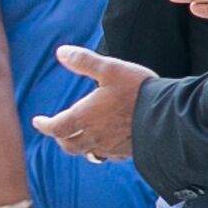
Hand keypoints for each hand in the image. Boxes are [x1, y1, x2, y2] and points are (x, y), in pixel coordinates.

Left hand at [33, 44, 152, 160]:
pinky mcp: (129, 152)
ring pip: (89, 152)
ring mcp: (112, 147)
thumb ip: (84, 61)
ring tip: (79, 139)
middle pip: (70, 145)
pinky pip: (110, 156)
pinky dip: (102, 151)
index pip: (56, 127)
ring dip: (80, 146)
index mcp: (85, 117)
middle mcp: (95, 136)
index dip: (44, 125)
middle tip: (57, 131)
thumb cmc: (137, 90)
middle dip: (60, 138)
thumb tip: (60, 52)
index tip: (38, 122)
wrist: (170, 117)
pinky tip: (107, 144)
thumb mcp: (109, 68)